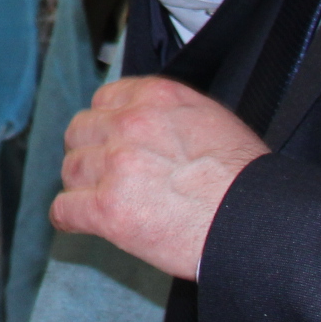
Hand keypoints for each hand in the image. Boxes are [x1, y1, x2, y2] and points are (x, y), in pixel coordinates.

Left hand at [50, 77, 265, 281]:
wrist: (255, 222)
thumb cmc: (246, 179)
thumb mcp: (212, 120)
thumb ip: (169, 115)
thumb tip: (151, 127)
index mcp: (156, 98)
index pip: (105, 99)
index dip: (105, 123)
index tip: (110, 140)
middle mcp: (129, 125)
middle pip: (80, 131)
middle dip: (89, 151)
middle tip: (102, 173)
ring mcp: (115, 167)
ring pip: (71, 169)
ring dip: (80, 185)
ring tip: (97, 200)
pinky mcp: (107, 209)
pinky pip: (65, 209)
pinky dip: (67, 218)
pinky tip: (76, 222)